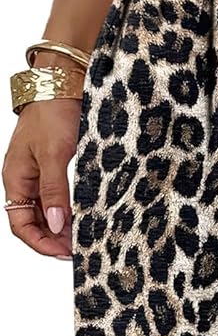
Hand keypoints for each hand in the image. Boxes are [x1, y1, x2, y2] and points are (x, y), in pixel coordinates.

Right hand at [2, 96, 81, 259]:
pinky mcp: (54, 169)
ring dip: (62, 229)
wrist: (62, 82)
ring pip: (47, 213)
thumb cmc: (52, 112)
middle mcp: (24, 181)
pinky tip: (84, 218)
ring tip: (83, 238)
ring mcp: (38, 176)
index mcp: (15, 179)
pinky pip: (58, 198)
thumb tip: (56, 225)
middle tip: (78, 250)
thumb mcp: (54, 154)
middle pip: (33, 223)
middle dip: (53, 240)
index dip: (40, 243)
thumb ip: (54, 191)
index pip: (20, 225)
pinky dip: (69, 212)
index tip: (64, 252)